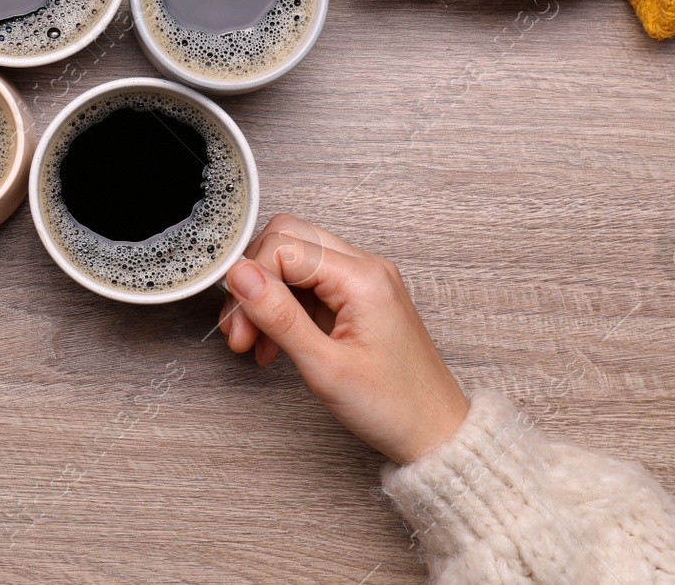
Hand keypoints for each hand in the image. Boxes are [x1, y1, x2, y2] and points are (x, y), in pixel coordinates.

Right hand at [217, 214, 468, 463]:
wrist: (435, 433)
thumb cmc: (394, 407)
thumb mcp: (325, 367)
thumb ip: (280, 316)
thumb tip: (241, 275)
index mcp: (362, 278)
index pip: (284, 246)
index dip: (252, 281)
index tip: (239, 323)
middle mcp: (365, 268)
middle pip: (288, 240)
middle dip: (255, 281)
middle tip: (241, 328)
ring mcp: (364, 281)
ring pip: (295, 261)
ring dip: (267, 297)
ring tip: (255, 342)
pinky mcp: (359, 298)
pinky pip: (309, 284)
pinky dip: (285, 308)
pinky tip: (276, 343)